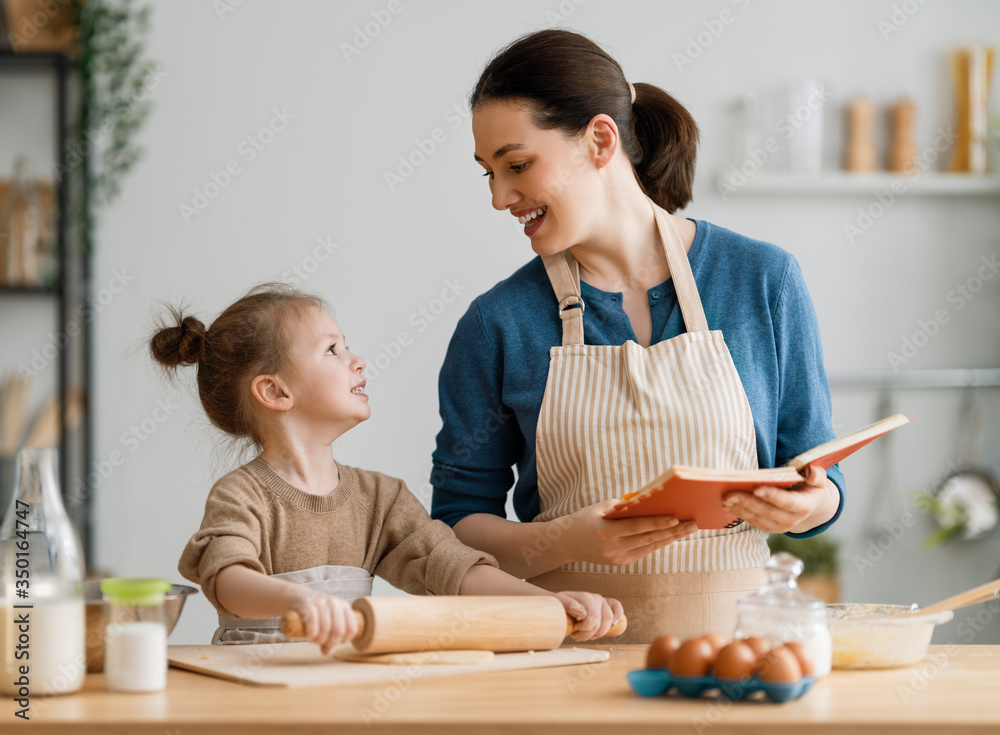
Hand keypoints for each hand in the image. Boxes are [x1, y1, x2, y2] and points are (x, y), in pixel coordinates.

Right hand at [288, 592, 358, 655]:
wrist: (298, 597)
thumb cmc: (315, 613)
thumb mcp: (326, 622)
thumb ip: (329, 637)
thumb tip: (326, 652)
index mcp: (344, 607)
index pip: (351, 629)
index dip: (343, 640)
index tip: (334, 643)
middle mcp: (335, 603)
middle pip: (338, 631)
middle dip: (330, 642)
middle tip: (321, 644)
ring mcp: (322, 602)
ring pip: (326, 628)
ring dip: (319, 640)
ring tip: (314, 640)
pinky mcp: (308, 603)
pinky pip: (313, 622)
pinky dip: (311, 633)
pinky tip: (309, 635)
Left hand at [555, 591, 623, 641]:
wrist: (560, 601)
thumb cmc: (559, 604)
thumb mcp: (559, 602)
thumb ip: (569, 605)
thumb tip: (583, 615)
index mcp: (586, 597)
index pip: (593, 618)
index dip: (584, 629)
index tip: (574, 630)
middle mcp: (596, 598)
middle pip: (600, 622)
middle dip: (588, 634)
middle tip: (577, 636)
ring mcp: (602, 601)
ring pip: (608, 621)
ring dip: (598, 633)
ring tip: (585, 635)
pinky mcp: (606, 603)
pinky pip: (617, 606)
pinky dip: (618, 615)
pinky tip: (614, 624)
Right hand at [562, 499, 697, 566]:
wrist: (568, 542)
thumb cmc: (586, 518)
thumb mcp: (601, 507)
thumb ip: (624, 507)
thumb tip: (649, 502)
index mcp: (605, 531)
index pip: (637, 527)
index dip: (657, 523)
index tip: (676, 518)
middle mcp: (612, 548)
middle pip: (648, 539)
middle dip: (672, 532)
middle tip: (692, 524)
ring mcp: (616, 558)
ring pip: (649, 547)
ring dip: (670, 538)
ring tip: (687, 529)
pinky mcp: (620, 563)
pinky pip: (643, 552)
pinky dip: (658, 543)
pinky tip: (671, 536)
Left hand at [722, 464, 838, 533]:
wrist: (812, 506)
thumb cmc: (812, 487)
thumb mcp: (819, 480)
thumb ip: (817, 475)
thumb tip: (811, 472)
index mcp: (804, 506)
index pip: (787, 502)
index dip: (772, 496)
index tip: (756, 489)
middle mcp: (792, 520)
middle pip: (766, 511)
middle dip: (747, 502)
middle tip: (730, 493)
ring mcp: (780, 527)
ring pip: (756, 518)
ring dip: (739, 508)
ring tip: (725, 498)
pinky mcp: (769, 528)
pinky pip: (752, 521)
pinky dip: (739, 513)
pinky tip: (727, 504)